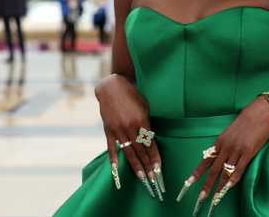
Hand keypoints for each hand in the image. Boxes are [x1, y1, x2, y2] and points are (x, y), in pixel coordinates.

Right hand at [95, 74, 163, 196]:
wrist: (112, 87)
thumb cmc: (132, 95)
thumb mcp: (145, 107)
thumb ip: (147, 124)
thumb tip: (150, 139)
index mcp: (141, 121)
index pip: (150, 144)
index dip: (155, 158)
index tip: (160, 169)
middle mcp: (130, 128)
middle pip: (141, 151)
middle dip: (148, 166)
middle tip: (154, 180)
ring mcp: (118, 130)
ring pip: (129, 152)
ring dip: (136, 167)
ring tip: (142, 178)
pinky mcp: (108, 130)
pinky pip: (112, 148)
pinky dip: (114, 160)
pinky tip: (117, 171)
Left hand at [180, 97, 268, 213]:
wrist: (260, 113)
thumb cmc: (247, 121)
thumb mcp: (230, 133)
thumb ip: (225, 145)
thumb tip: (219, 156)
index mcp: (220, 142)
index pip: (205, 160)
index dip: (197, 173)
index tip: (189, 183)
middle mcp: (226, 147)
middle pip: (213, 170)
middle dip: (207, 185)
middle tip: (201, 197)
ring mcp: (237, 150)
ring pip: (225, 172)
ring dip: (220, 186)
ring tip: (215, 198)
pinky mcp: (248, 152)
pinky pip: (239, 169)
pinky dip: (233, 180)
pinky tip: (229, 187)